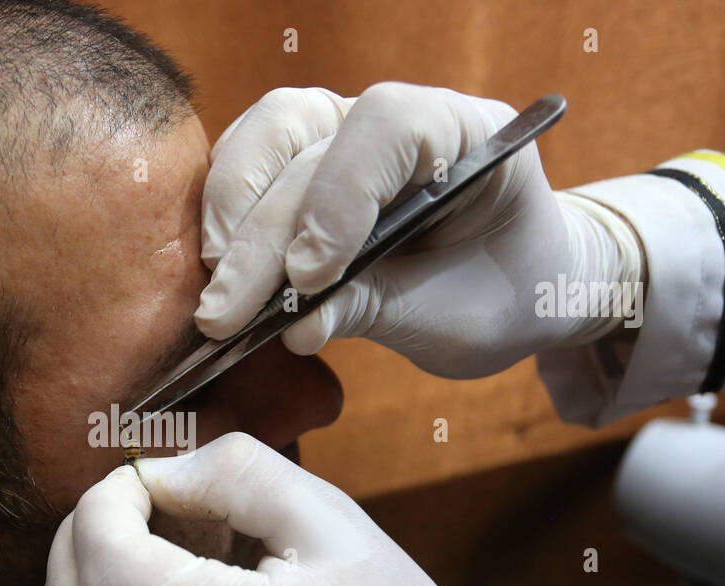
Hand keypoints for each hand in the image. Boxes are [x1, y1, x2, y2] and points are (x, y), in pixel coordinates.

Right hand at [197, 83, 640, 377]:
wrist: (509, 288)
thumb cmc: (499, 294)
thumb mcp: (453, 317)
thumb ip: (377, 308)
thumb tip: (294, 328)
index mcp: (463, 132)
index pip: (386, 126)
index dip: (337, 196)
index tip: (309, 277)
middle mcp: (394, 118)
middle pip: (305, 144)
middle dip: (260, 237)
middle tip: (226, 314)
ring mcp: (341, 132)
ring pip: (265, 136)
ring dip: (227, 214)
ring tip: (216, 295)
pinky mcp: (300, 164)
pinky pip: (246, 166)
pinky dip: (222, 216)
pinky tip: (215, 274)